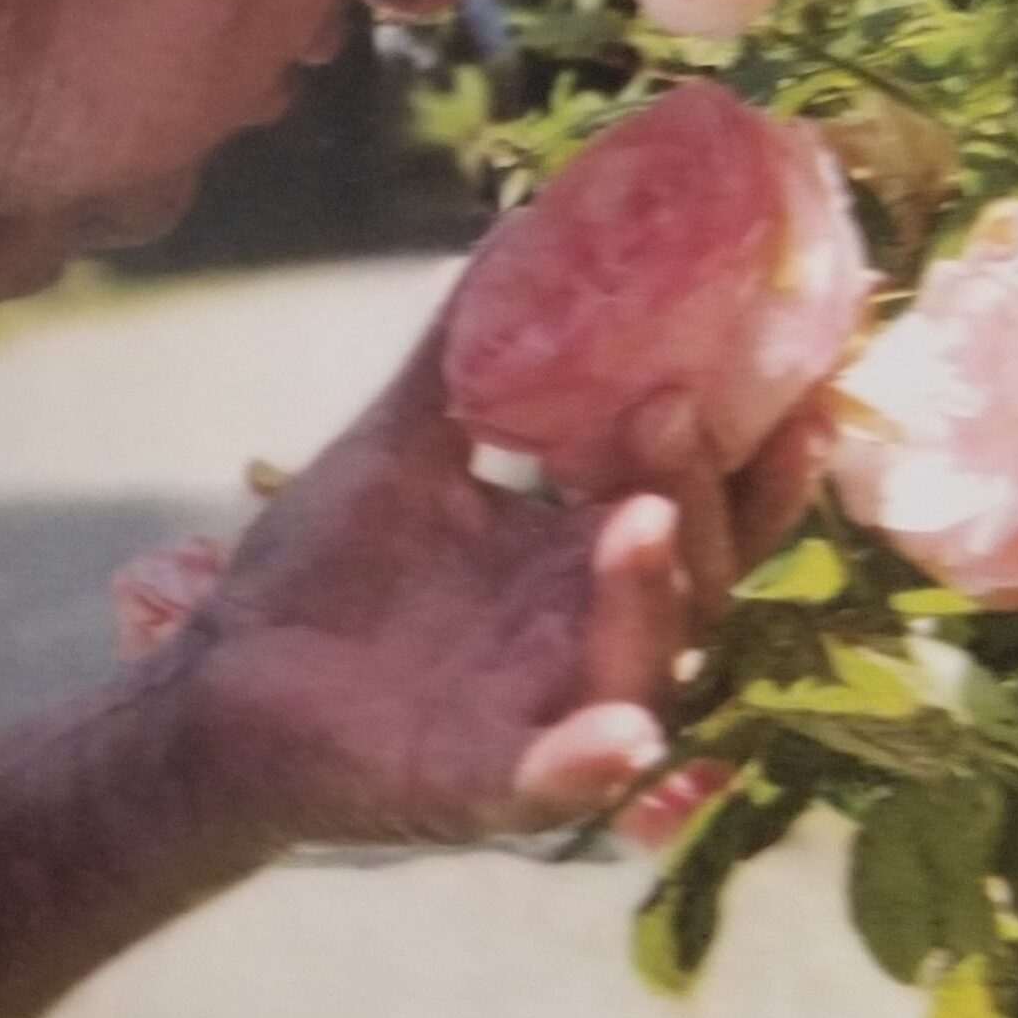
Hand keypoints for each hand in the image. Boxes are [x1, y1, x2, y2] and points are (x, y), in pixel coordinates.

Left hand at [167, 318, 829, 853]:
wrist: (223, 681)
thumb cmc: (325, 573)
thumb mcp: (400, 447)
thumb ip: (461, 358)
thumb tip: (518, 232)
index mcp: (580, 561)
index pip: (700, 510)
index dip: (755, 459)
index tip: (794, 376)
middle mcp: (587, 639)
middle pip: (696, 580)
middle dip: (706, 502)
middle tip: (676, 412)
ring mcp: (543, 717)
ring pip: (642, 670)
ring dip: (652, 600)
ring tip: (642, 517)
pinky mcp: (482, 786)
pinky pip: (554, 784)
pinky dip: (587, 762)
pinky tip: (615, 733)